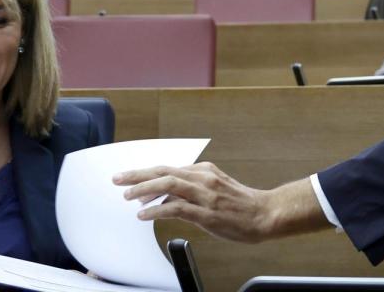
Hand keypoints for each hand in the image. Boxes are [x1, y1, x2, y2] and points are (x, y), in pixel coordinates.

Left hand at [114, 162, 275, 242]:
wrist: (265, 214)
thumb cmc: (241, 204)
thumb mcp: (216, 187)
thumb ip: (192, 188)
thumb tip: (165, 197)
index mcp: (204, 170)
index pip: (169, 169)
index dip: (146, 174)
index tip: (130, 179)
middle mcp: (203, 178)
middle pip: (163, 171)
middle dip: (137, 175)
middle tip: (118, 179)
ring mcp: (204, 194)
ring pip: (167, 185)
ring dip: (143, 190)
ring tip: (128, 197)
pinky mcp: (206, 212)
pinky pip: (176, 208)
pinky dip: (156, 210)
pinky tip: (144, 214)